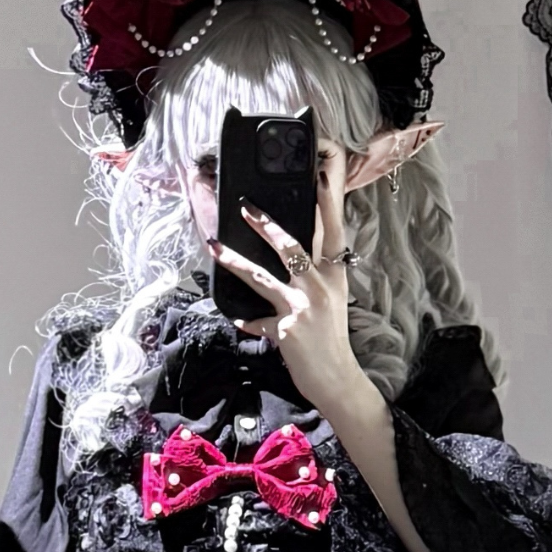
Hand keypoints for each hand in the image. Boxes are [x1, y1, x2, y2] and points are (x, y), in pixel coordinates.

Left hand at [209, 167, 369, 422]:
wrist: (336, 378)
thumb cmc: (332, 338)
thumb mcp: (333, 300)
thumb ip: (314, 276)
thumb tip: (294, 256)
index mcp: (334, 274)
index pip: (332, 229)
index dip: (327, 200)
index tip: (320, 174)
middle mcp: (319, 285)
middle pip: (291, 245)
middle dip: (266, 224)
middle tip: (245, 206)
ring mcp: (301, 306)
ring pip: (262, 277)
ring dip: (236, 261)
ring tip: (215, 246)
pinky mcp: (284, 328)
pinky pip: (256, 319)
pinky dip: (248, 320)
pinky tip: (240, 319)